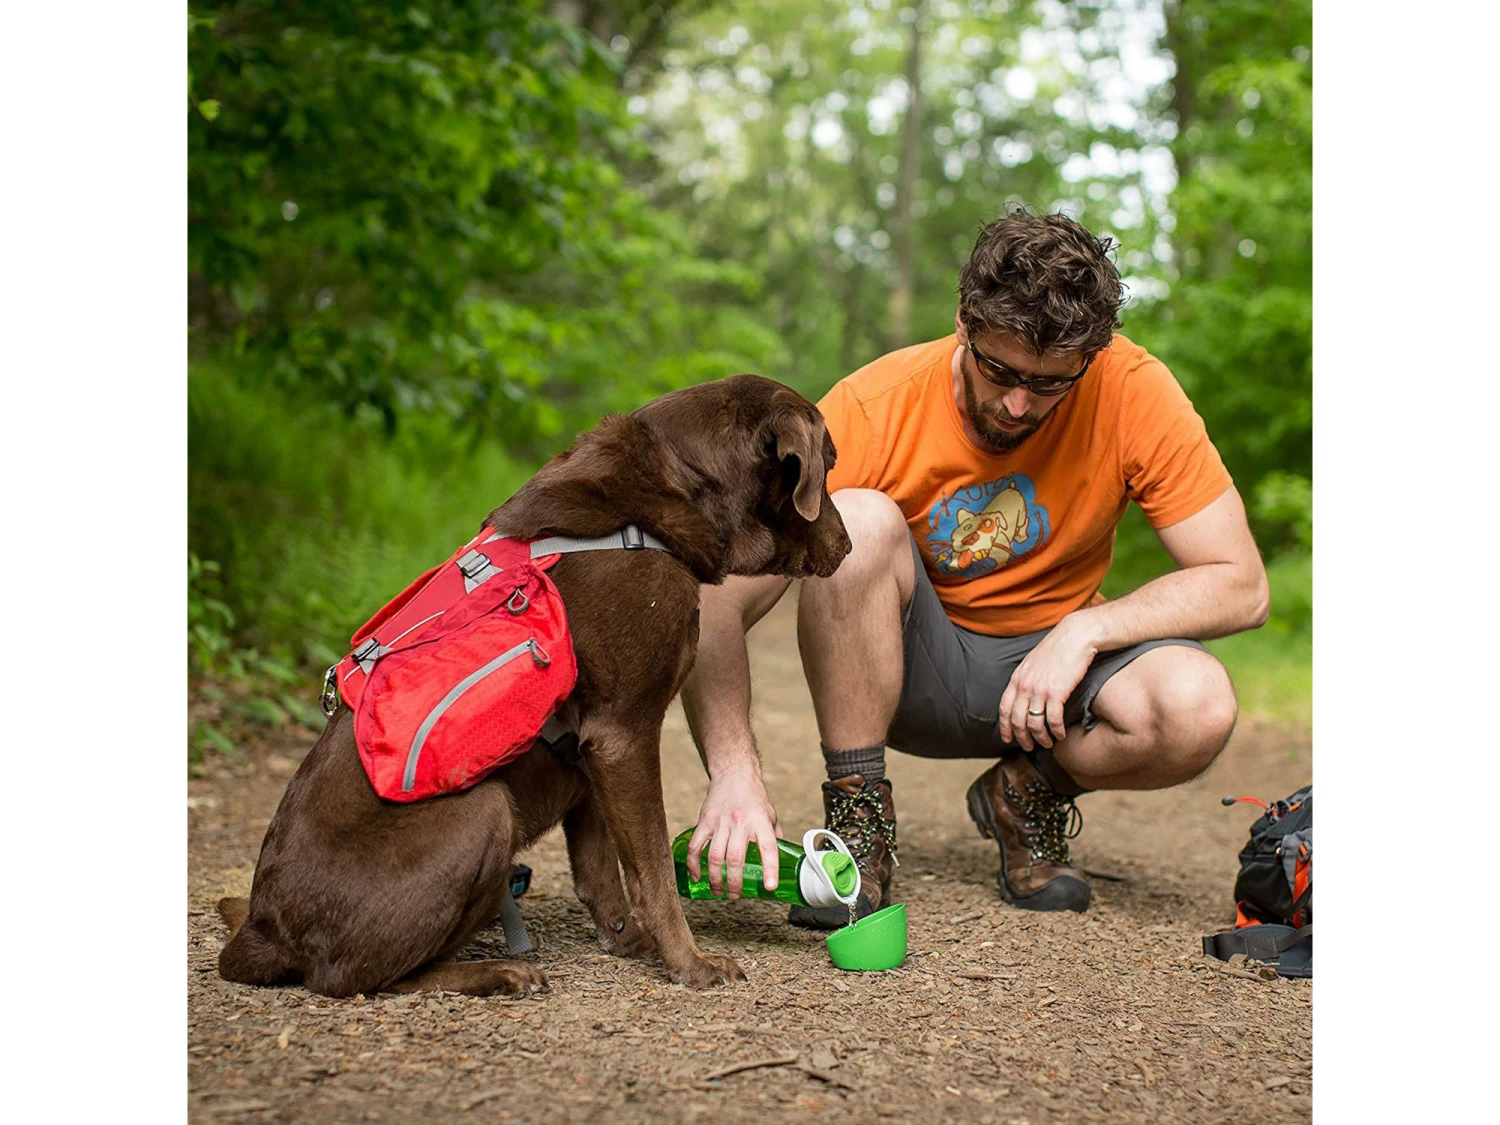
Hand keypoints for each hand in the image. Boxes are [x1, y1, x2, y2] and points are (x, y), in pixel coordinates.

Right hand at [685, 766, 782, 899]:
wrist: (734, 773)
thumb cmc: (754, 796)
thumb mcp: (771, 814)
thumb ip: (774, 837)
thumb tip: (783, 860)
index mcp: (760, 821)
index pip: (768, 847)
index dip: (769, 868)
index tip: (769, 886)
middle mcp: (740, 822)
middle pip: (735, 858)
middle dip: (734, 882)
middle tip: (734, 896)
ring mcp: (720, 822)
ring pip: (714, 856)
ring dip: (715, 878)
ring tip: (718, 891)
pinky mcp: (704, 821)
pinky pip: (696, 846)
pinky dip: (694, 864)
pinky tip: (697, 876)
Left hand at [999, 614, 1098, 751]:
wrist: (1075, 636)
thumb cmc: (1057, 649)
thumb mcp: (1033, 663)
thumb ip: (1026, 679)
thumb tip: (1025, 696)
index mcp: (1017, 678)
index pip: (1004, 708)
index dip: (1005, 727)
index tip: (1008, 739)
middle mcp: (1025, 685)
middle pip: (1017, 720)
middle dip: (1022, 738)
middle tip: (1029, 747)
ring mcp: (1039, 689)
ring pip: (1034, 724)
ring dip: (1041, 738)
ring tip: (1047, 743)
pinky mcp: (1057, 692)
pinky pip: (1053, 720)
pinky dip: (1056, 730)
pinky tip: (1061, 734)